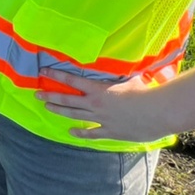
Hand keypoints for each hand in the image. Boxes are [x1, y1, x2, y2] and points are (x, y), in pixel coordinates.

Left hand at [36, 68, 166, 142]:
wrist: (158, 112)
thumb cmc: (146, 91)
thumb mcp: (129, 77)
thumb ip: (119, 72)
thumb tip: (119, 61)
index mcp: (99, 88)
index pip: (72, 80)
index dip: (56, 76)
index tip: (43, 72)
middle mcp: (96, 104)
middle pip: (68, 99)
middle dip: (50, 96)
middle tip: (37, 94)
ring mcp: (101, 119)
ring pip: (75, 115)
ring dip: (59, 111)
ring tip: (47, 108)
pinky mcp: (110, 131)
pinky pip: (92, 133)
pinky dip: (81, 133)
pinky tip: (71, 132)